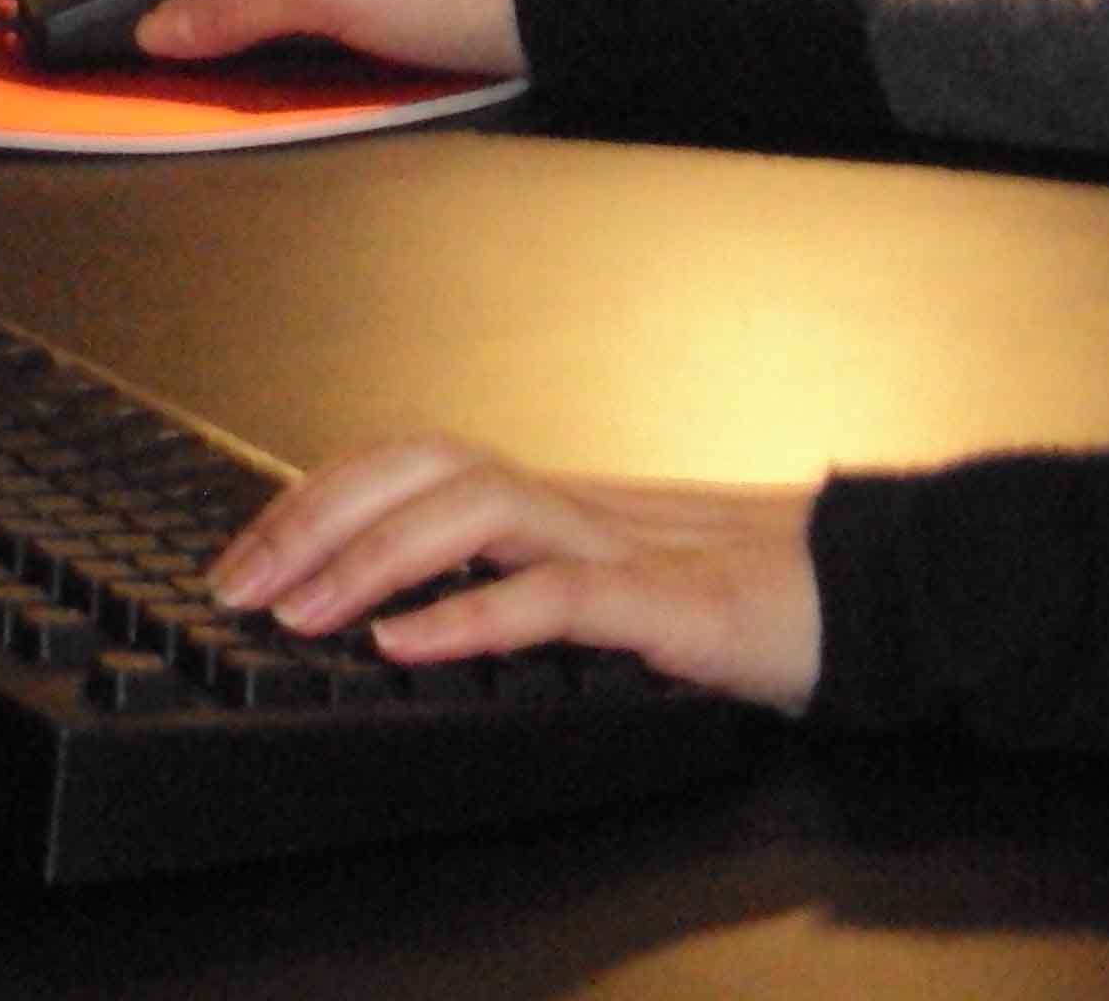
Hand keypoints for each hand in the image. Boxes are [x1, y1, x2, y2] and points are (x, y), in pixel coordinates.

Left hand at [207, 437, 822, 713]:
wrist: (868, 594)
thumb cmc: (737, 592)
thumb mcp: (601, 582)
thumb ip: (516, 579)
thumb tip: (402, 607)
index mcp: (547, 499)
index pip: (407, 465)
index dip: (317, 498)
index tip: (244, 557)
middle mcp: (569, 503)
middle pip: (418, 466)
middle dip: (314, 517)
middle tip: (239, 585)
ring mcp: (619, 543)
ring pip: (473, 509)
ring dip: (373, 558)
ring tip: (304, 612)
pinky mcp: (670, 602)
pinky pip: (556, 594)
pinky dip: (472, 616)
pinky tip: (410, 644)